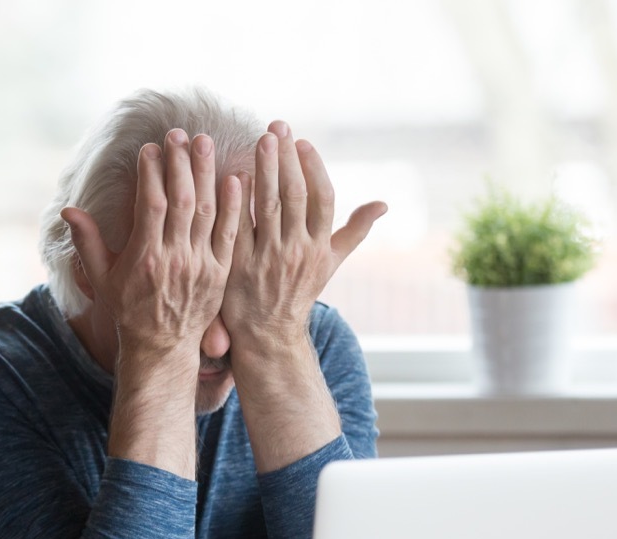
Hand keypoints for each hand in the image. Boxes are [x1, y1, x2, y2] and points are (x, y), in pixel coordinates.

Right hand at [62, 129, 241, 356]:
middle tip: (181, 132)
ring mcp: (201, 266)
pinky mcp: (221, 273)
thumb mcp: (102, 279)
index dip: (153, 173)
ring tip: (205, 143)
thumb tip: (67, 210)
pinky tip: (235, 178)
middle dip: (181, 163)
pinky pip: (229, 234)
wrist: (162, 348)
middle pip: (182, 201)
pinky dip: (234, 206)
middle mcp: (175, 259)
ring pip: (208, 211)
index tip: (152, 147)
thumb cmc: (129, 310)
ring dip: (207, 174)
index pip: (152, 204)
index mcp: (145, 258)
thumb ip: (87, 243)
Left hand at [223, 121, 385, 349]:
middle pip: (295, 195)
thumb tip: (384, 204)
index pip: (323, 199)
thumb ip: (354, 231)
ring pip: (268, 206)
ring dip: (264, 169)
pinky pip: (238, 227)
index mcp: (319, 247)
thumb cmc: (299, 292)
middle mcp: (297, 250)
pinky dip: (237, 201)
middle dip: (286, 158)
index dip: (314, 168)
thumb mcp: (331, 263)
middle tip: (277, 127)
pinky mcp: (239, 266)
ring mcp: (268, 258)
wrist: (270, 334)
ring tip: (260, 140)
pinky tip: (232, 175)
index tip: (303, 142)